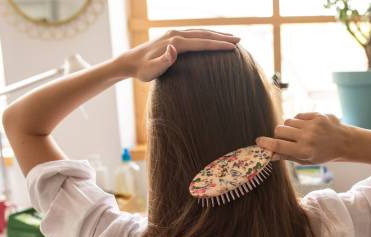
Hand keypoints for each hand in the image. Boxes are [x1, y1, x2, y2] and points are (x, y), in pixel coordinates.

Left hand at [117, 29, 239, 81]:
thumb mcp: (151, 70)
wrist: (131, 61)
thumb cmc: (142, 70)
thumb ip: (163, 61)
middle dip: (222, 37)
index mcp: (175, 42)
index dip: (218, 45)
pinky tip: (213, 39)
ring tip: (232, 38)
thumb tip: (173, 49)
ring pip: (201, 32)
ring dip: (217, 34)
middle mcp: (176, 34)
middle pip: (204, 34)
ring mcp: (175, 34)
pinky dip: (207, 35)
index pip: (201, 43)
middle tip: (240, 40)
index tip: (233, 47)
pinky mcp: (174, 37)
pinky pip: (195, 34)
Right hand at [256, 112, 350, 163]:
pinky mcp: (317, 115)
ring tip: (298, 134)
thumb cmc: (323, 154)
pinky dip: (297, 122)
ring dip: (288, 128)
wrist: (344, 142)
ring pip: (288, 121)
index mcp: (304, 151)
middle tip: (284, 139)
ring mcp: (312, 125)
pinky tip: (306, 127)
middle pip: (279, 130)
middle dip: (278, 134)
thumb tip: (270, 154)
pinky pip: (297, 116)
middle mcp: (307, 137)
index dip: (266, 143)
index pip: (279, 145)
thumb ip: (287, 156)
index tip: (259, 141)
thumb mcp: (306, 160)